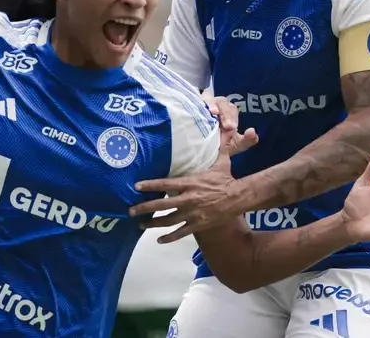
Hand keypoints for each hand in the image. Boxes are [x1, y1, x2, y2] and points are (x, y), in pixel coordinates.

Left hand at [128, 100, 255, 242]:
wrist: (239, 198)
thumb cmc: (226, 178)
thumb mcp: (220, 161)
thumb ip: (217, 146)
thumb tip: (223, 129)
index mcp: (189, 183)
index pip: (165, 183)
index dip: (150, 185)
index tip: (136, 186)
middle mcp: (188, 199)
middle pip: (161, 205)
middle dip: (144, 208)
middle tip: (130, 210)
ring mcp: (192, 214)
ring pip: (168, 221)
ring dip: (152, 223)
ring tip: (140, 225)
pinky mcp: (198, 225)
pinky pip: (181, 232)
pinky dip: (169, 237)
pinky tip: (160, 240)